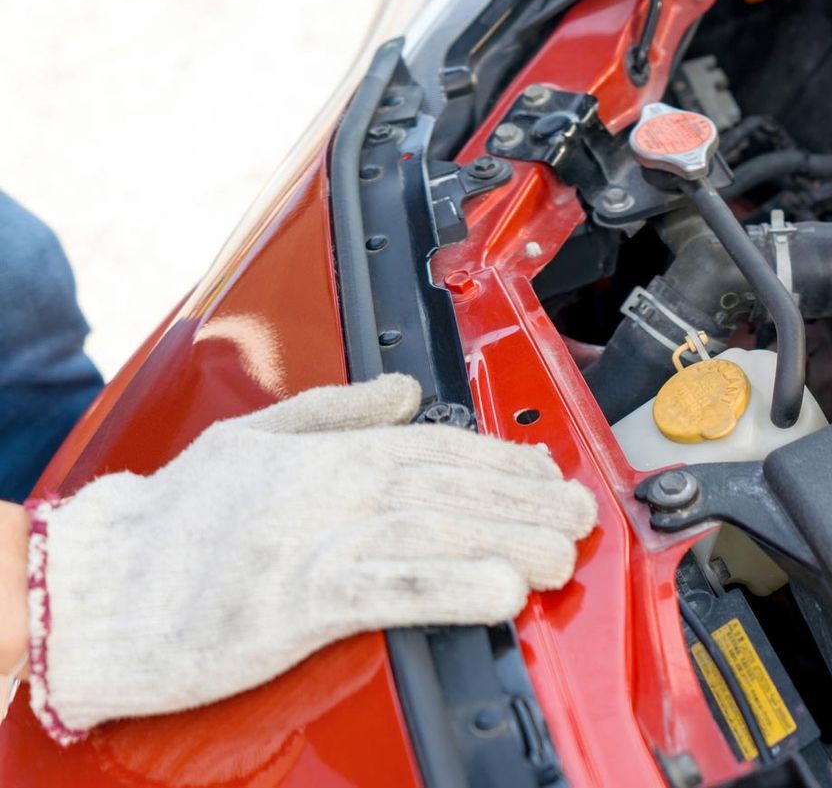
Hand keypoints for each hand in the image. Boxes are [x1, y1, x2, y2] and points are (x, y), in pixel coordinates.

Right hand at [24, 374, 594, 742]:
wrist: (91, 590)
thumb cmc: (166, 526)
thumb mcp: (254, 440)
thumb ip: (337, 409)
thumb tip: (405, 389)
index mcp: (326, 451)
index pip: (440, 446)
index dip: (507, 461)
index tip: (553, 477)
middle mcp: (331, 486)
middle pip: (455, 486)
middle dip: (529, 502)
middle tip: (581, 518)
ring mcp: (317, 540)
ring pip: (440, 529)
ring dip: (513, 541)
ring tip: (562, 556)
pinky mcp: (299, 601)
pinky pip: (394, 588)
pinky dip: (455, 587)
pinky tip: (502, 593)